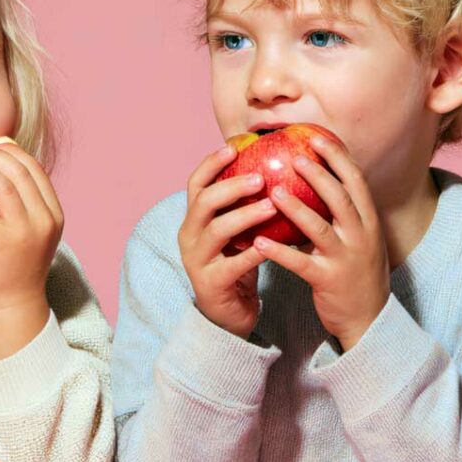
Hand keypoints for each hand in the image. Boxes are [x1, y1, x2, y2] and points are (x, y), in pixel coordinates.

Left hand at [0, 142, 61, 358]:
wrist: (16, 299)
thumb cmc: (22, 262)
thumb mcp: (39, 230)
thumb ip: (31, 203)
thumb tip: (6, 167)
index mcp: (55, 214)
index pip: (37, 170)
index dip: (15, 153)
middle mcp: (43, 220)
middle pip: (20, 172)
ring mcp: (21, 230)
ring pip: (2, 184)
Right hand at [178, 144, 275, 339]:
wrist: (228, 315)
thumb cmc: (237, 264)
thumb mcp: (236, 232)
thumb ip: (244, 205)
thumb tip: (272, 166)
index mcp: (194, 219)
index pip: (196, 183)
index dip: (212, 163)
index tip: (234, 146)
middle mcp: (189, 236)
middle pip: (204, 202)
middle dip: (231, 186)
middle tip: (260, 176)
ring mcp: (197, 260)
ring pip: (217, 231)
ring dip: (244, 215)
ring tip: (271, 206)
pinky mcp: (210, 284)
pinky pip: (232, 265)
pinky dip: (251, 253)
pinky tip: (270, 245)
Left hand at [251, 135, 388, 350]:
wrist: (369, 320)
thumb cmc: (354, 272)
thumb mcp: (356, 237)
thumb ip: (338, 212)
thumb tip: (312, 179)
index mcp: (368, 220)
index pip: (355, 181)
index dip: (337, 157)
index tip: (316, 137)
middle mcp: (361, 235)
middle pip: (340, 197)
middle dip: (318, 174)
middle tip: (293, 157)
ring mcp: (347, 259)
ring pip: (319, 228)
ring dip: (295, 208)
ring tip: (273, 193)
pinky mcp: (329, 281)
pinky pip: (301, 263)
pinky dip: (279, 252)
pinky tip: (257, 242)